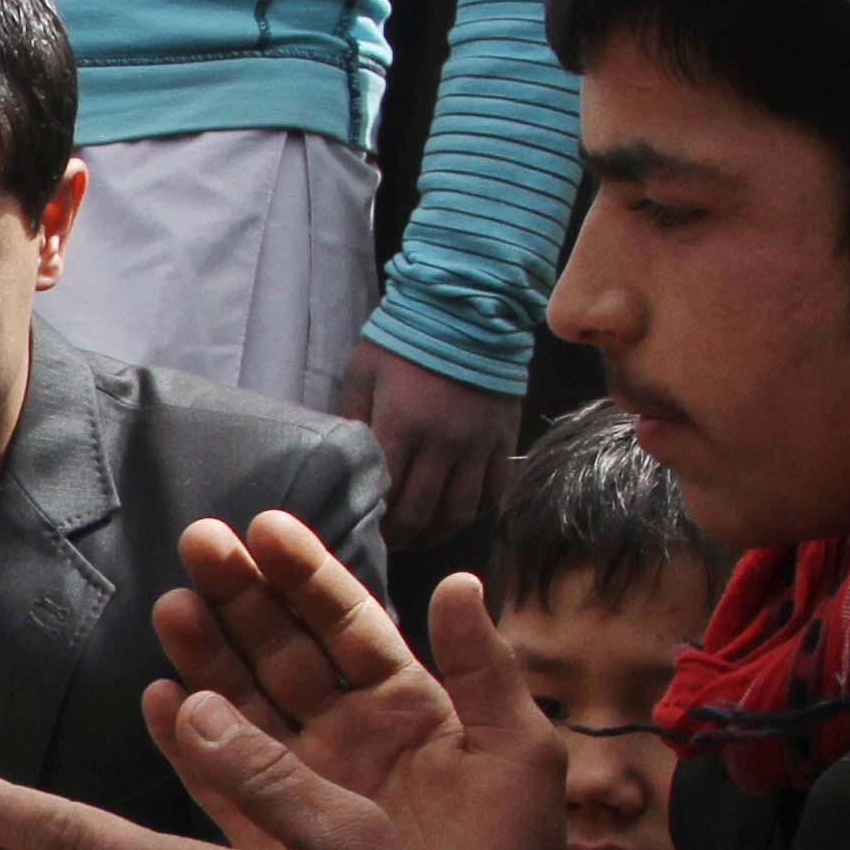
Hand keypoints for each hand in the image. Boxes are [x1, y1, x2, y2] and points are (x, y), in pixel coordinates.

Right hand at [149, 514, 572, 849]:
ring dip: (206, 654)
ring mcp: (304, 781)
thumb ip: (488, 671)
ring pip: (243, 701)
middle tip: (199, 546)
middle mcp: (347, 732)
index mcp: (407, 704)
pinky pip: (219, 778)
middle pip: (282, 650)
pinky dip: (187, 741)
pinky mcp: (272, 833)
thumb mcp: (518, 754)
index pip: (347, 623)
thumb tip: (460, 583)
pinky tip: (159, 700)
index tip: (265, 528)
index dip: (307, 575)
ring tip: (171, 608)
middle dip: (241, 597)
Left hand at [341, 342, 515, 550]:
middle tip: (384, 545)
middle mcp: (444, 442)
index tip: (358, 530)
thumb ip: (353, 420)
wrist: (468, 305)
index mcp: (403, 424)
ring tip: (417, 538)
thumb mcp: (364, 372)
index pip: (384, 493)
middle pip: (420, 512)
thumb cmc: (404, 337)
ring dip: (435, 533)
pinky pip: (494, 491)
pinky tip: (454, 515)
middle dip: (399, 537)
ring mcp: (479, 443)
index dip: (370, 521)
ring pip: (459, 511)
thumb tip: (343, 466)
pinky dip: (474, 512)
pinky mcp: (505, 438)